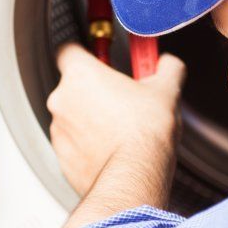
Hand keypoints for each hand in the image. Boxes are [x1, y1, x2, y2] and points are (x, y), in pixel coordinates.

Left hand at [47, 42, 184, 196]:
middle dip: (94, 91)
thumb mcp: (166, 90)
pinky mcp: (61, 157)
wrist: (134, 178)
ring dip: (90, 119)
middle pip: (72, 86)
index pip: (68, 49)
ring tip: (120, 127)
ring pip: (72, 117)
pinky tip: (112, 148)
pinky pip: (73, 144)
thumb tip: (169, 64)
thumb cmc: (144, 134)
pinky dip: (88, 144)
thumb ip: (166, 68)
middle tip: (121, 98)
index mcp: (80, 75)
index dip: (86, 53)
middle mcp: (62, 100)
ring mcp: (58, 130)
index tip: (102, 59)